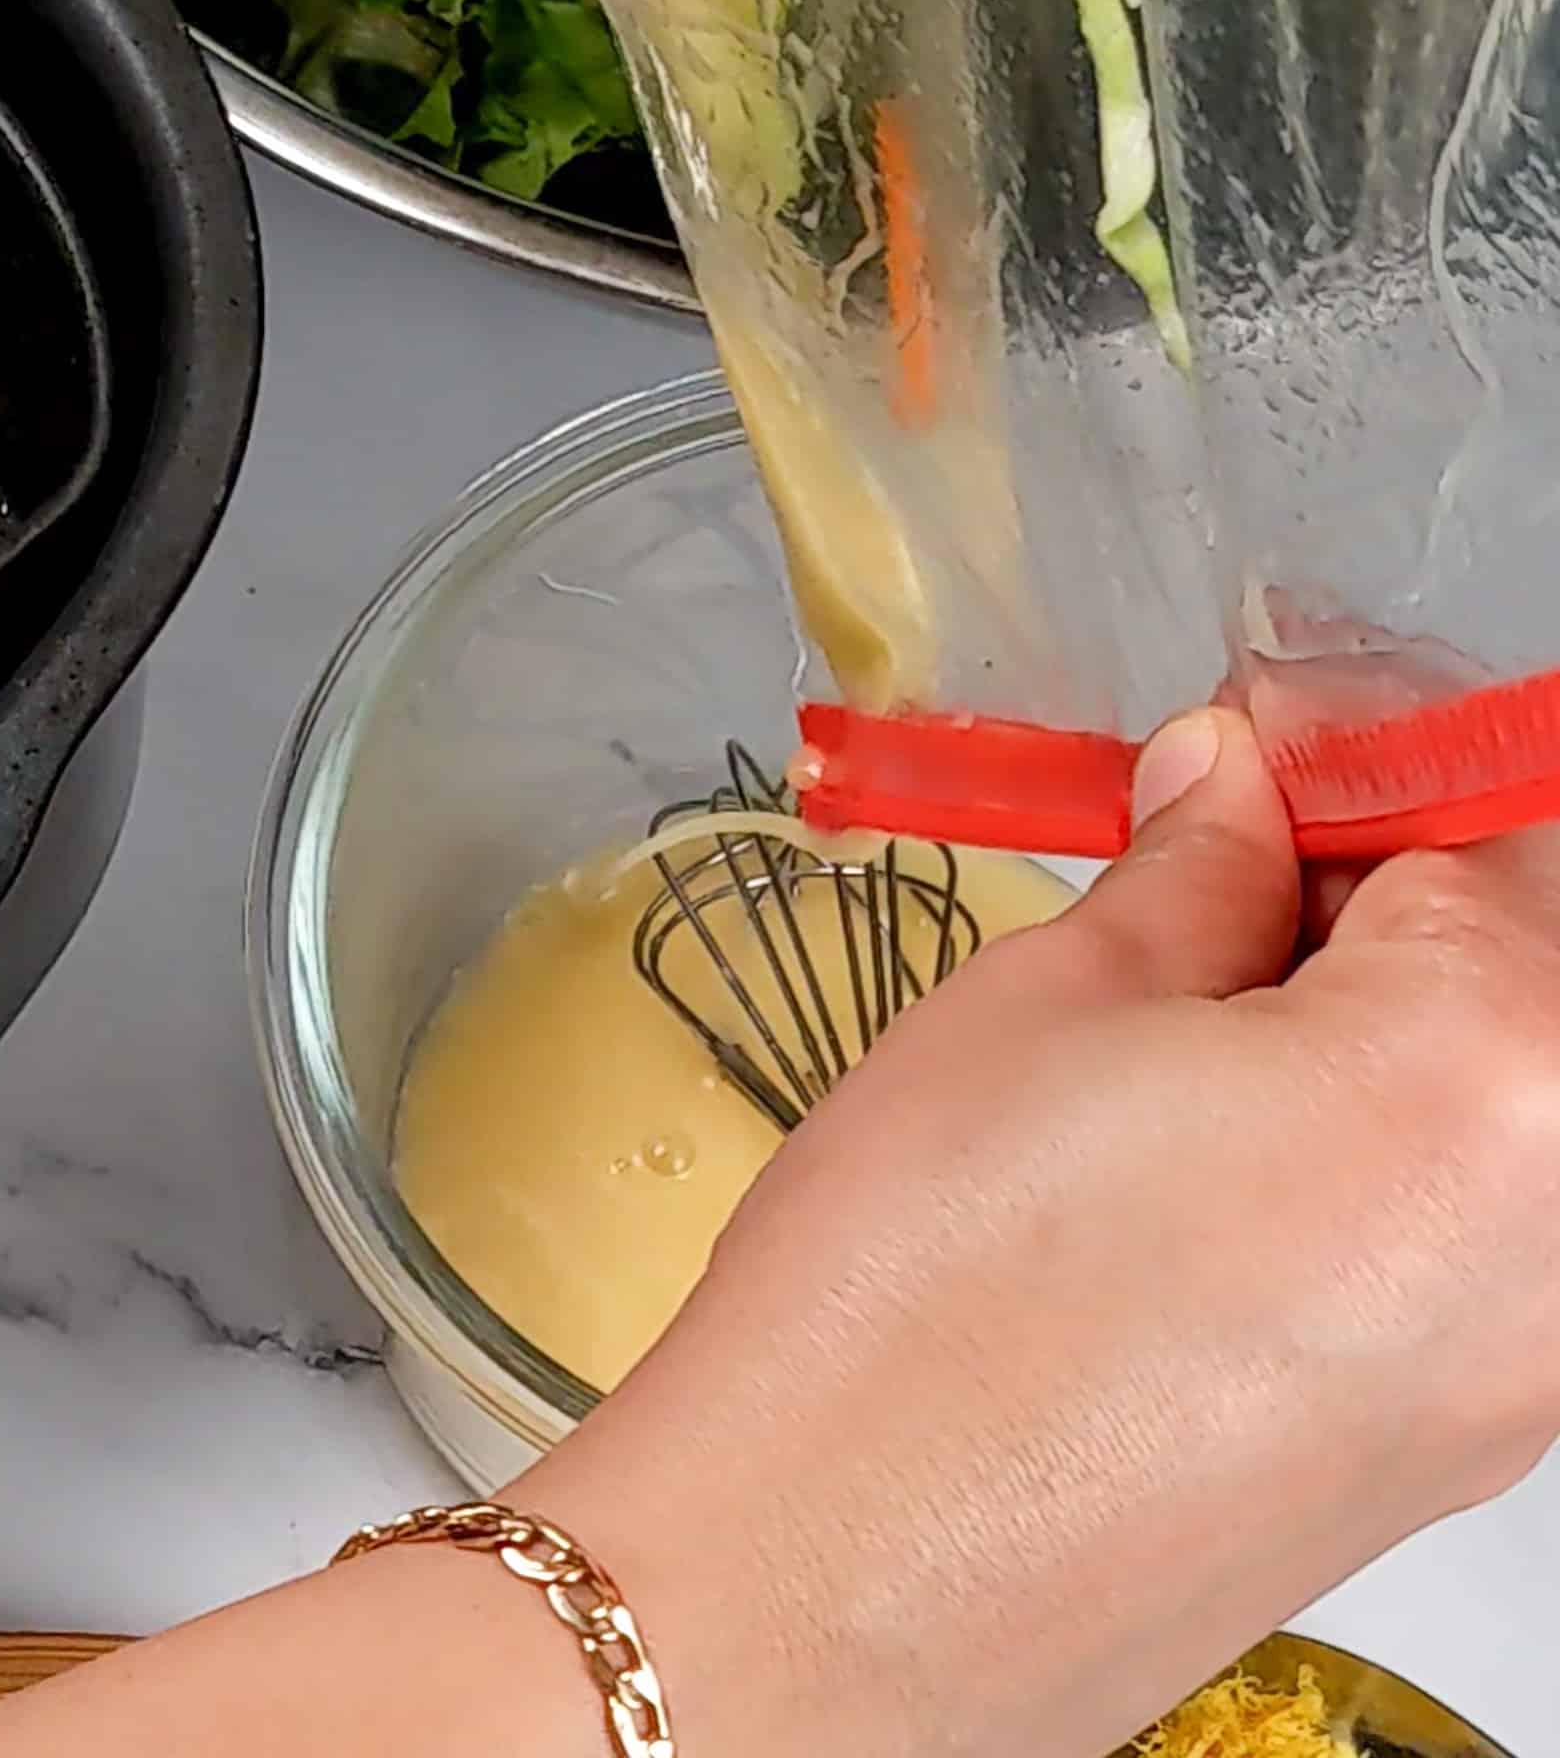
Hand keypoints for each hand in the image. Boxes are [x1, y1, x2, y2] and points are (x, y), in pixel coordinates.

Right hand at [511, 706, 1559, 1757]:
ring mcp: (1519, 1378)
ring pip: (1484, 1105)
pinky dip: (1360, 1138)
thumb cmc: (916, 1298)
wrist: (823, 1586)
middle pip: (1516, 973)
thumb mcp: (1046, 1003)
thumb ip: (1195, 868)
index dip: (1360, 748)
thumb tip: (1236, 783)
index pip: (1493, 828)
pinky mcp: (1440, 1454)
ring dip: (1361, 1013)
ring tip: (1179, 992)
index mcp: (1493, 1087)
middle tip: (1207, 842)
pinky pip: (1454, 1232)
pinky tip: (1199, 1131)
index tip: (1259, 726)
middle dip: (1370, 880)